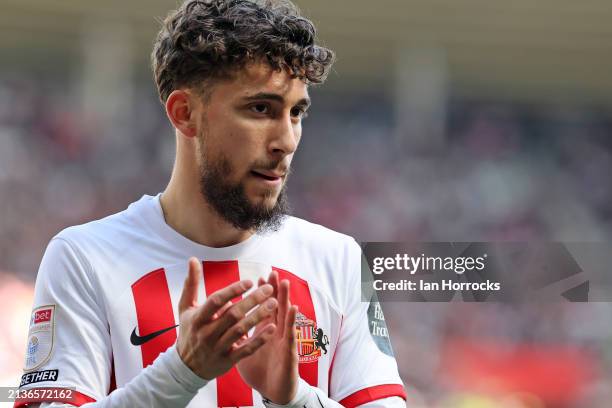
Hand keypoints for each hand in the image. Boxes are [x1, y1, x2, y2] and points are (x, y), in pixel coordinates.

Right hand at [176, 257, 277, 379]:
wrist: (186, 367)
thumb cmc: (189, 331)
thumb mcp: (185, 308)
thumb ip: (191, 284)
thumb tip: (192, 259)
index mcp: (198, 318)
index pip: (216, 301)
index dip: (233, 290)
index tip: (250, 282)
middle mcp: (207, 333)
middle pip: (232, 314)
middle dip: (252, 300)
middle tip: (269, 289)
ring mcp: (217, 348)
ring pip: (241, 330)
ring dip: (259, 316)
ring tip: (274, 303)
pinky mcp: (227, 360)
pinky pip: (246, 349)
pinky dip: (259, 339)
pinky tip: (273, 327)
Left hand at [237, 271, 298, 403]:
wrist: (272, 392)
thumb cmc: (259, 372)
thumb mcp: (244, 352)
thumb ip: (236, 338)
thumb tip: (222, 327)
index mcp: (264, 332)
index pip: (262, 308)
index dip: (260, 295)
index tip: (257, 279)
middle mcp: (275, 333)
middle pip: (276, 307)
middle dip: (274, 290)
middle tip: (273, 273)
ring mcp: (283, 341)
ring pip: (285, 316)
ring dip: (285, 299)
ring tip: (285, 282)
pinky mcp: (289, 352)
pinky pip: (291, 335)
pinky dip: (293, 321)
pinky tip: (294, 309)